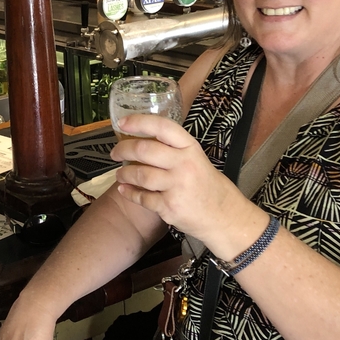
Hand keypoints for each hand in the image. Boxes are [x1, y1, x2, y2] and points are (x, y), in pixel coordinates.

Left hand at [111, 114, 243, 243]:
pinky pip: (142, 198)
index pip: (162, 127)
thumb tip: (143, 140)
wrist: (225, 217)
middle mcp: (184, 164)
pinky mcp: (169, 207)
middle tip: (114, 153)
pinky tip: (124, 190)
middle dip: (123, 149)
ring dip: (124, 173)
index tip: (122, 123)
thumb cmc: (208, 185)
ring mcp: (177, 186)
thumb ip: (174, 150)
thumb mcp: (197, 159)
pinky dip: (129, 193)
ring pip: (140, 174)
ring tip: (119, 174)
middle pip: (144, 150)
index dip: (139, 121)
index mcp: (190, 148)